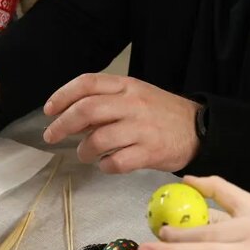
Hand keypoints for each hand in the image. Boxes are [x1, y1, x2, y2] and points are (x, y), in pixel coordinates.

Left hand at [43, 74, 199, 173]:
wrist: (200, 130)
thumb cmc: (161, 114)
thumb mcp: (136, 97)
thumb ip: (106, 103)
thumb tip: (71, 118)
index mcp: (128, 86)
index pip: (88, 83)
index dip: (63, 95)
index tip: (49, 110)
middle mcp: (133, 104)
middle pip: (87, 110)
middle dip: (62, 124)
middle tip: (52, 136)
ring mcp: (142, 129)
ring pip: (98, 139)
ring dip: (84, 149)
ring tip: (85, 153)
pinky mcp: (150, 152)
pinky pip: (117, 162)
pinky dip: (105, 166)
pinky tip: (107, 164)